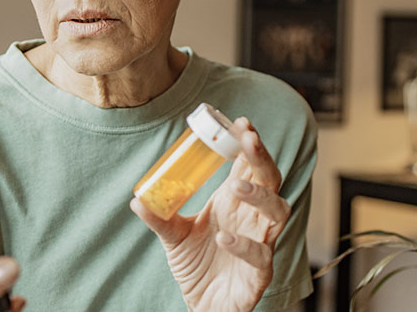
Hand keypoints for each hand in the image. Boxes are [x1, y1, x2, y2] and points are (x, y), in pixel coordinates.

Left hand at [130, 117, 288, 311]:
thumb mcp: (173, 237)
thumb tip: (137, 199)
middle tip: (248, 140)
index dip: (250, 144)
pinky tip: (223, 236)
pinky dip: (244, 244)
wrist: (203, 305)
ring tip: (237, 185)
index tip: (241, 122)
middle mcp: (254, 219)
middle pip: (271, 181)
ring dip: (261, 196)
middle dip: (262, 158)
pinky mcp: (260, 274)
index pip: (250, 165)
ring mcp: (262, 244)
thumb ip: (159, 217)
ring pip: (279, 213)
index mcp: (236, 203)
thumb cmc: (197, 266)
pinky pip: (261, 256)